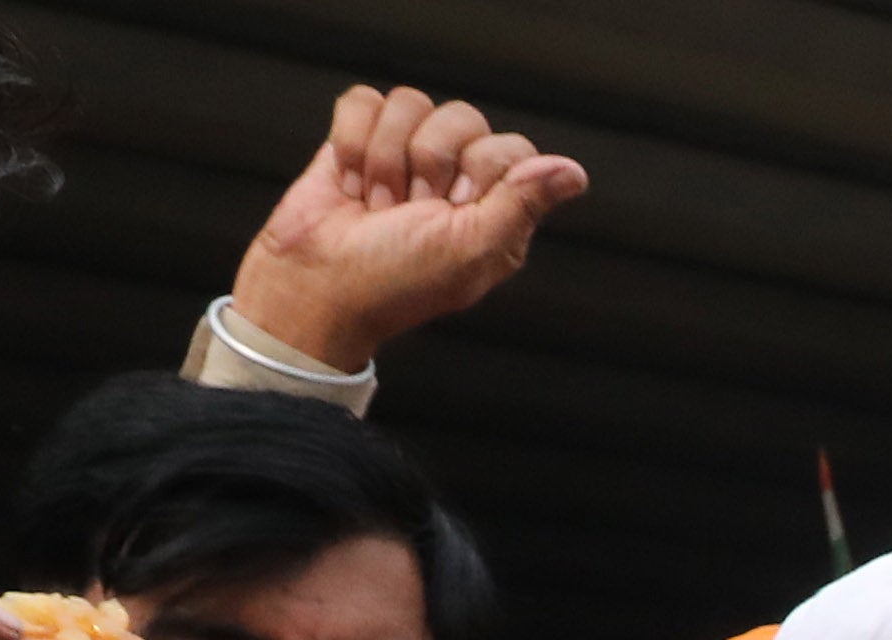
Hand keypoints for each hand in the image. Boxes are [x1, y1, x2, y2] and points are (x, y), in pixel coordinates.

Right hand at [230, 86, 583, 371]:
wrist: (316, 287)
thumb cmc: (394, 282)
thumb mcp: (469, 250)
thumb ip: (522, 205)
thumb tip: (575, 173)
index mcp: (495, 207)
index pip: (511, 147)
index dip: (478, 169)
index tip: (450, 210)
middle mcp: (455, 175)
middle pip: (462, 116)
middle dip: (426, 164)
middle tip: (407, 212)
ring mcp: (405, 154)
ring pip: (411, 103)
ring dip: (384, 160)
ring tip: (375, 205)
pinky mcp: (359, 140)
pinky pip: (364, 101)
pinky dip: (350, 144)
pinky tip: (350, 185)